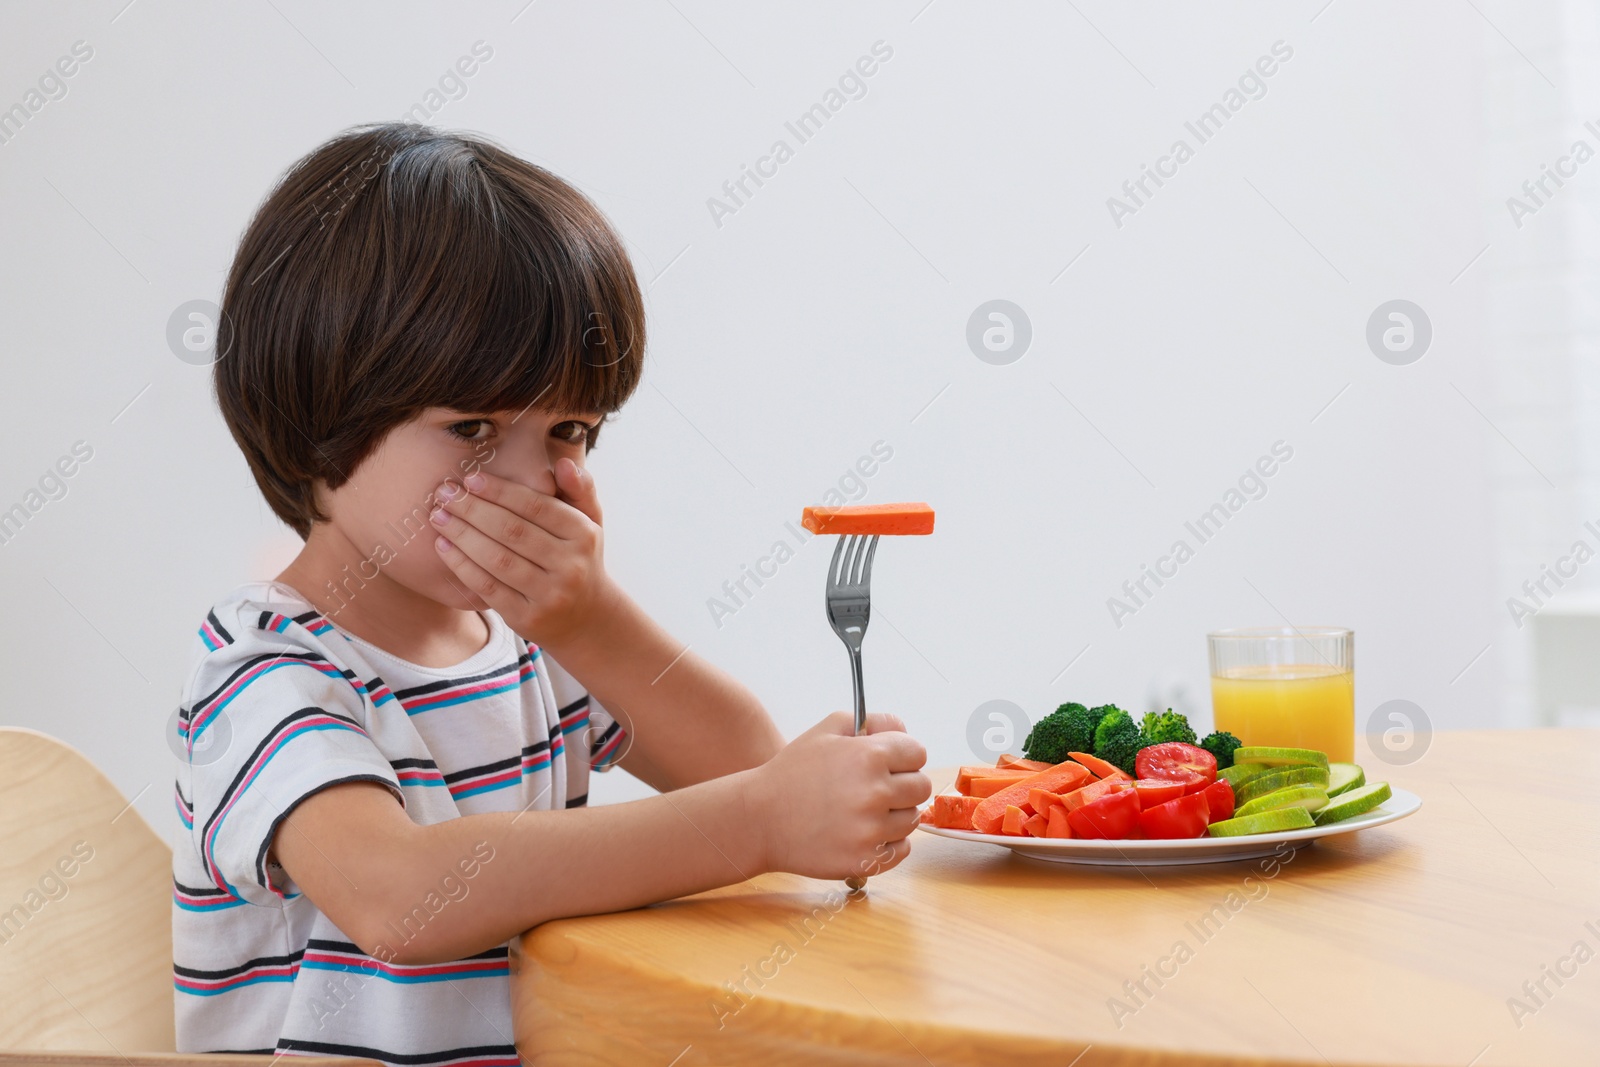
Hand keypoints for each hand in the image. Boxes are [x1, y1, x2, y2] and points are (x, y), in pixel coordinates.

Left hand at [429, 458, 615, 645]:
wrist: (588, 618)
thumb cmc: (579, 559)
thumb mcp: (590, 523)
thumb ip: (579, 489)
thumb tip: (563, 464)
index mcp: (584, 535)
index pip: (536, 506)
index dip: (501, 491)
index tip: (470, 478)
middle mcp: (570, 565)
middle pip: (512, 531)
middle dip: (472, 509)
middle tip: (444, 493)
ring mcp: (549, 595)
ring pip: (496, 559)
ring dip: (461, 535)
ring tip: (438, 516)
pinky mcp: (527, 618)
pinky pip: (487, 587)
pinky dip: (461, 565)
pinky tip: (443, 546)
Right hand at [748, 711, 930, 879]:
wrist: (759, 819)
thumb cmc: (793, 773)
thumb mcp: (826, 730)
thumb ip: (871, 721)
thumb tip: (904, 729)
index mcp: (868, 756)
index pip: (918, 753)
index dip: (903, 756)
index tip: (888, 763)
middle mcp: (874, 792)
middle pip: (921, 787)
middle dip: (902, 784)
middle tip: (876, 788)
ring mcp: (870, 830)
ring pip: (911, 819)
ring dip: (894, 814)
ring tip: (863, 811)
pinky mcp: (865, 860)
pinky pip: (902, 849)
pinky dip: (888, 842)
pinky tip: (863, 833)